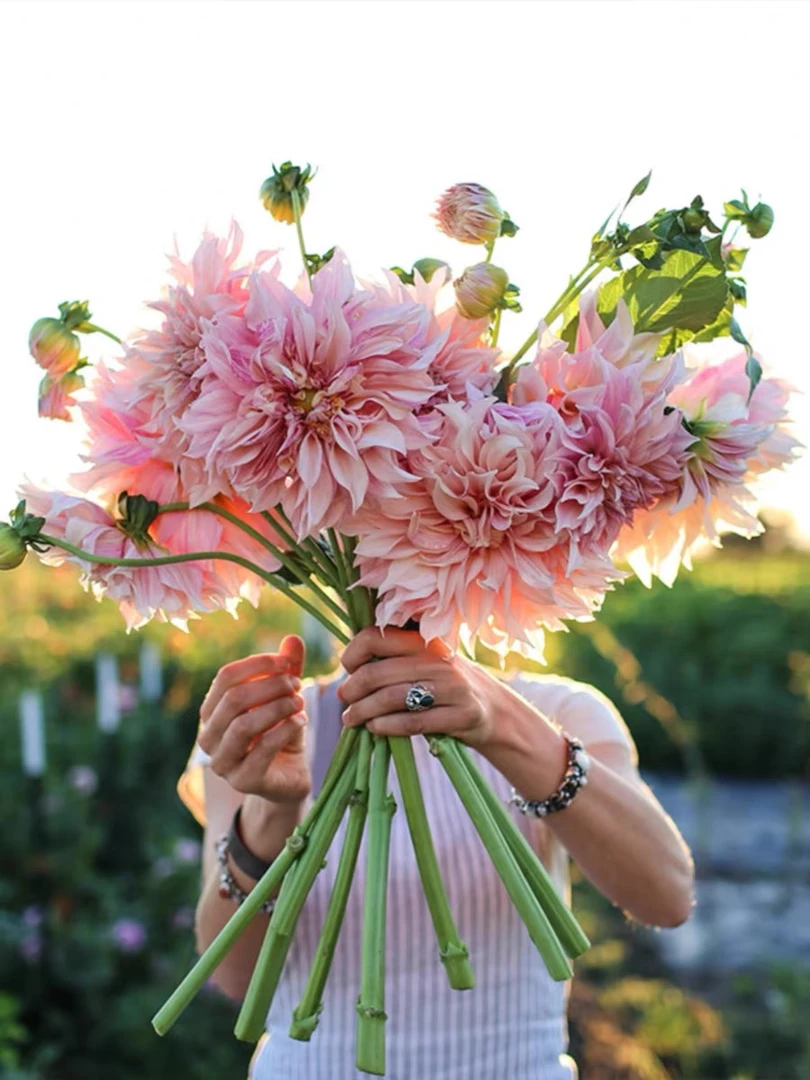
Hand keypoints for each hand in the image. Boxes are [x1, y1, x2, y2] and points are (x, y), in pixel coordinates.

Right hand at [197, 635, 311, 802]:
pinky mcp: (243, 781)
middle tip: (297, 684)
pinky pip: (262, 749)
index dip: (257, 664)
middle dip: (270, 686)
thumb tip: (293, 638)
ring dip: (278, 707)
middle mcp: (208, 737)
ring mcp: (223, 762)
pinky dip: (285, 729)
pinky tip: (301, 720)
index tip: (287, 663)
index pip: (225, 677)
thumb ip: (287, 669)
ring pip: (244, 725)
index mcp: (211, 711)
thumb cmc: (280, 732)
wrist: (288, 777)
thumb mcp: (284, 697)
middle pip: (234, 699)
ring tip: (300, 701)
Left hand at [337, 627, 498, 748]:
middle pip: (378, 673)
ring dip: (363, 711)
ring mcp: (453, 688)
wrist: (496, 711)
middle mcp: (439, 660)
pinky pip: (414, 722)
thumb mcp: (429, 662)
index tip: (347, 668)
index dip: (354, 652)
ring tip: (350, 719)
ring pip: (392, 698)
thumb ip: (397, 658)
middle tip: (344, 699)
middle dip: (352, 689)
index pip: (377, 637)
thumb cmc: (449, 685)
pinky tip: (374, 728)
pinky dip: (387, 726)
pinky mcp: (461, 716)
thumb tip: (349, 665)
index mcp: (426, 641)